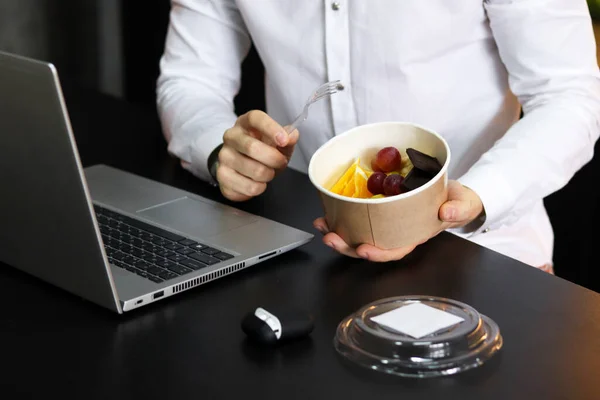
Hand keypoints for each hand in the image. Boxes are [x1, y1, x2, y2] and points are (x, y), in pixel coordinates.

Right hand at [217, 110, 298, 200]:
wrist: (242, 167)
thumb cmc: (262, 150)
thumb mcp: (278, 142)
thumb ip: (288, 137)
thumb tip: (292, 136)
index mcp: (245, 123)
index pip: (255, 118)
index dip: (271, 128)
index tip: (284, 140)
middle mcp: (231, 136)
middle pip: (252, 147)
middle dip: (273, 159)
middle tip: (281, 163)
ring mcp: (224, 156)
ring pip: (253, 170)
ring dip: (268, 175)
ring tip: (268, 173)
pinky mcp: (222, 176)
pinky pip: (248, 187)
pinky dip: (259, 188)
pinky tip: (257, 182)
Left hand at [313, 180, 483, 261]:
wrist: (452, 192)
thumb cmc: (456, 202)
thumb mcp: (463, 203)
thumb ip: (459, 208)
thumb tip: (447, 212)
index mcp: (414, 235)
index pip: (395, 250)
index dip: (378, 253)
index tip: (364, 250)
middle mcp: (395, 233)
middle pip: (368, 246)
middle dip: (346, 246)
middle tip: (330, 237)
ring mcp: (384, 223)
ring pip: (357, 234)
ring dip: (337, 232)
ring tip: (322, 225)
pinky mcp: (377, 209)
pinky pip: (357, 217)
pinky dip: (340, 216)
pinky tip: (327, 212)